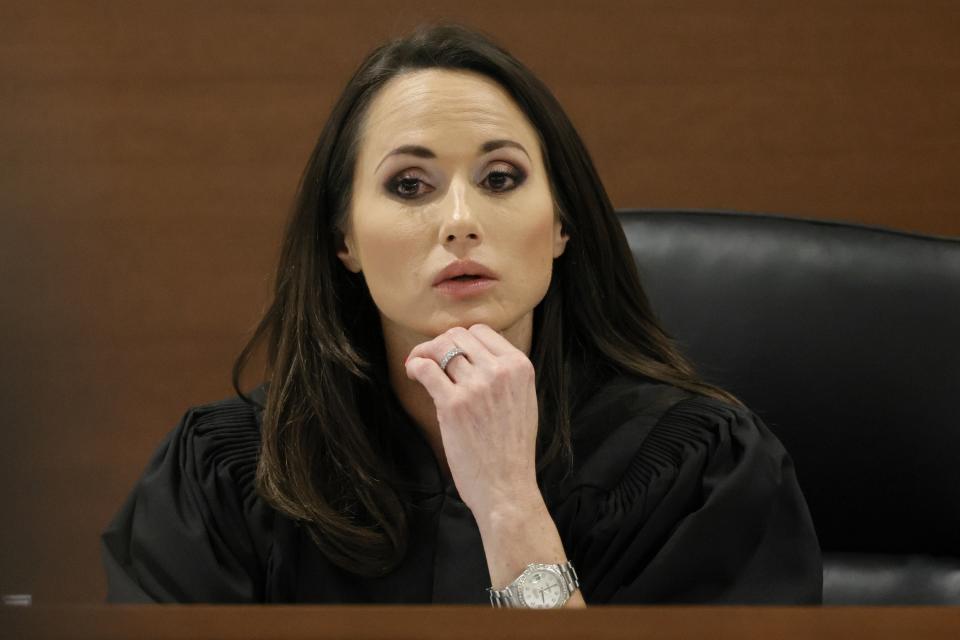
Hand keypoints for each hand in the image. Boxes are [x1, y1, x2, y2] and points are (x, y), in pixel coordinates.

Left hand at [403, 323, 540, 515]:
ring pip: (440, 347)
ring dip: (424, 354)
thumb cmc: (511, 449)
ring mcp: (476, 386)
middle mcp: (500, 371)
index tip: (451, 355)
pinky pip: (426, 368)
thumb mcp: (523, 400)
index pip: (481, 332)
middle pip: (458, 336)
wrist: (506, 486)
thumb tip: (472, 353)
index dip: (461, 341)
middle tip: (431, 362)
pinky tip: (413, 374)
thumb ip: (505, 374)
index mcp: (519, 367)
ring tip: (419, 368)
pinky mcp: (453, 404)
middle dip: (440, 345)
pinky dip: (415, 366)